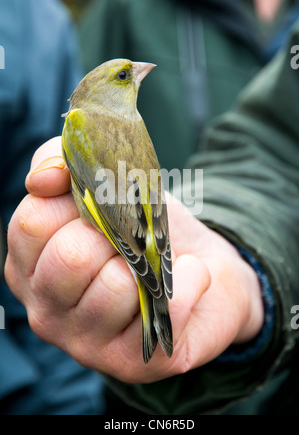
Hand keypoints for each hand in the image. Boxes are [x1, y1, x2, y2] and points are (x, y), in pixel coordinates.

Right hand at [5, 137, 263, 383]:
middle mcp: (47, 311)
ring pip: (114, 285)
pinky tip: (187, 279)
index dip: (78, 202)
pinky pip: (164, 308)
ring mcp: (86, 343)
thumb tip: (44, 177)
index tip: (107, 201)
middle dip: (115, 233)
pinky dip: (190, 280)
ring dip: (149, 261)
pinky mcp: (132, 362)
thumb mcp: (105, 183)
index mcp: (30, 267)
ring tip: (155, 263)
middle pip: (70, 258)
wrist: (202, 264)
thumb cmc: (144, 226)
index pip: (33, 224)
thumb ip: (65, 164)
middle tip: (132, 237)